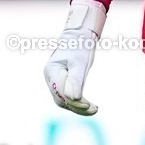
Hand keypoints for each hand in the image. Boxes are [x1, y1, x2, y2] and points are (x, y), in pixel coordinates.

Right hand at [43, 0, 105, 115]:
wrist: (79, 34)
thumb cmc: (80, 45)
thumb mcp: (80, 62)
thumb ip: (76, 80)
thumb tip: (75, 99)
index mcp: (52, 70)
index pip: (61, 92)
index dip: (74, 101)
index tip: (89, 105)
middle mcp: (50, 76)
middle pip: (61, 99)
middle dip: (77, 107)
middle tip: (94, 110)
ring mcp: (54, 79)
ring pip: (63, 100)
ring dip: (78, 107)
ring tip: (94, 109)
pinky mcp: (61, 81)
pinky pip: (67, 96)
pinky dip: (77, 102)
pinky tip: (88, 105)